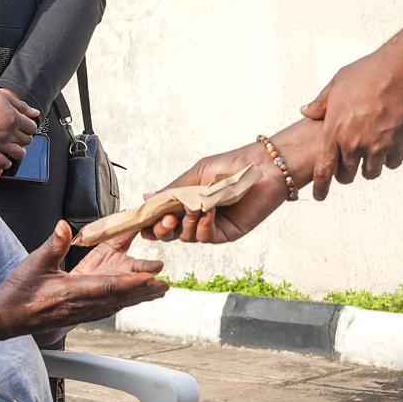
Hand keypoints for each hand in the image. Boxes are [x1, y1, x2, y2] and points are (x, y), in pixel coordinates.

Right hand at [0, 80, 38, 190]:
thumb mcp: (4, 97)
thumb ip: (22, 106)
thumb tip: (36, 113)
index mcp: (12, 117)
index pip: (32, 128)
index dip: (30, 127)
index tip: (26, 127)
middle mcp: (6, 131)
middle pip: (27, 141)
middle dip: (25, 137)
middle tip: (19, 135)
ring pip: (19, 154)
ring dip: (19, 151)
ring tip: (14, 146)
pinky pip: (3, 162)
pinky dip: (7, 162)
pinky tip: (6, 157)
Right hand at [0, 222, 166, 338]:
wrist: (7, 317)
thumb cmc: (19, 292)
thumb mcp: (34, 264)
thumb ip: (53, 245)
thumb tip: (65, 226)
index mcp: (73, 292)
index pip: (108, 286)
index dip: (131, 282)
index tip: (150, 277)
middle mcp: (82, 305)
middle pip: (119, 298)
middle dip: (144, 292)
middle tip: (165, 286)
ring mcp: (81, 311)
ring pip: (116, 303)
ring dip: (138, 297)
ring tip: (158, 292)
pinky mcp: (79, 313)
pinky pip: (107, 307)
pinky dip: (123, 301)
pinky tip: (132, 298)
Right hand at [145, 125, 334, 242]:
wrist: (262, 166)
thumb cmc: (230, 164)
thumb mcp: (195, 175)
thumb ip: (172, 190)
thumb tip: (146, 197)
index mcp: (186, 201)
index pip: (162, 216)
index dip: (150, 222)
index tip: (140, 223)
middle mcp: (197, 216)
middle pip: (171, 233)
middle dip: (162, 230)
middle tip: (163, 221)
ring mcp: (211, 226)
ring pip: (187, 236)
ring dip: (185, 225)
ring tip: (192, 208)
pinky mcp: (227, 232)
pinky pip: (207, 237)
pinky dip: (203, 227)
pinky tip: (207, 213)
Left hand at [303, 43, 402, 182]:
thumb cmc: (369, 72)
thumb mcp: (337, 83)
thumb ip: (321, 103)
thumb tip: (306, 111)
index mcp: (334, 130)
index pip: (323, 169)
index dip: (320, 187)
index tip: (318, 196)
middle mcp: (354, 143)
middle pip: (347, 175)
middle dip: (347, 173)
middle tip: (350, 165)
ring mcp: (377, 146)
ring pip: (371, 173)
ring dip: (370, 167)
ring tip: (371, 154)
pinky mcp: (399, 145)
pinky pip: (392, 163)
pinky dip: (390, 158)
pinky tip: (390, 145)